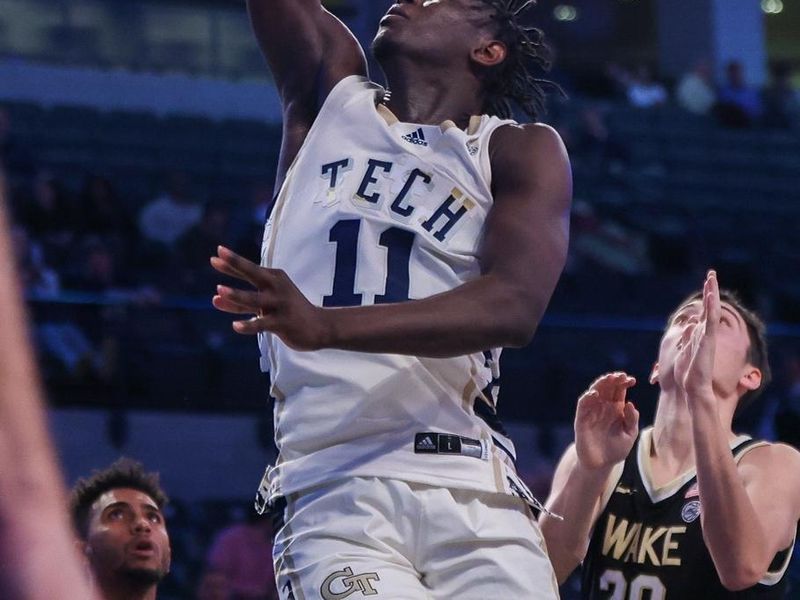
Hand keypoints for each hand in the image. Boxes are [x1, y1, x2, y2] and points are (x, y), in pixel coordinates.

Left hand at [210, 246, 328, 350]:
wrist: (320, 326)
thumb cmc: (288, 311)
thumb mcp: (264, 304)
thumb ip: (239, 302)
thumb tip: (213, 299)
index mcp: (274, 278)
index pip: (249, 269)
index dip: (231, 262)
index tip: (217, 252)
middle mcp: (277, 287)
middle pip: (253, 273)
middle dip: (236, 264)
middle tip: (217, 257)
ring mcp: (280, 304)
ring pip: (254, 300)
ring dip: (237, 295)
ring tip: (219, 290)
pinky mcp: (283, 323)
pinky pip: (262, 324)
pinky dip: (249, 325)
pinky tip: (235, 326)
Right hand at [574, 372, 638, 470]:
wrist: (601, 465)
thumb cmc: (616, 449)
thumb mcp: (630, 435)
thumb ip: (631, 420)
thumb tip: (629, 403)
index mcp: (616, 408)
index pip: (619, 390)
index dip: (624, 383)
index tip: (632, 380)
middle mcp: (603, 407)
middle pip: (606, 387)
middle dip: (612, 380)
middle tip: (620, 376)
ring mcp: (592, 412)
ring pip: (594, 392)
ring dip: (600, 384)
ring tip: (609, 379)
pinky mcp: (582, 419)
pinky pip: (582, 405)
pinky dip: (587, 397)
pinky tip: (595, 394)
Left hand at [675, 270, 718, 406]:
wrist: (692, 388)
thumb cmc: (687, 374)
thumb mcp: (684, 350)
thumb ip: (687, 337)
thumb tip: (689, 325)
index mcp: (699, 334)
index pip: (704, 312)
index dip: (705, 297)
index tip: (706, 283)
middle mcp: (706, 333)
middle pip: (710, 307)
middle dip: (710, 289)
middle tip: (711, 272)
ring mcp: (708, 336)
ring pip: (712, 310)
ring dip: (711, 293)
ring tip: (711, 277)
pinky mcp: (707, 341)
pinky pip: (711, 321)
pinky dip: (712, 308)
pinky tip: (711, 296)